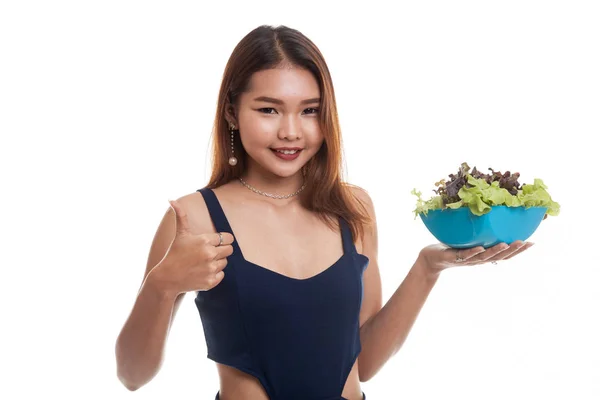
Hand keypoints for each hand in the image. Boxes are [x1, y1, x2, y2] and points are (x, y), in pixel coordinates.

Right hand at [151, 199, 234, 294]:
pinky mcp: (211, 281)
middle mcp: (210, 254)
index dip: (223, 240)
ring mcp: (211, 268)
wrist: (167, 278)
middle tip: (209, 252)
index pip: (228, 238)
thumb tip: (172, 200)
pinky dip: (214, 274)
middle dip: (221, 250)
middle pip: (229, 250)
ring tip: (203, 262)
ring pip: (225, 262)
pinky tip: (203, 272)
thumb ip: (181, 215)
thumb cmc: (174, 253)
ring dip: (217, 262)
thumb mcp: (180, 234)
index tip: (216, 242)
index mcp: (204, 240)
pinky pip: (221, 275)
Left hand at [418, 240, 534, 274]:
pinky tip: (481, 248)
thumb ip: (480, 233)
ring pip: (484, 257)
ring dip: (496, 251)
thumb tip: (492, 215)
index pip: (504, 255)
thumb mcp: (468, 239)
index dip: (518, 251)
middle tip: (525, 242)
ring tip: (507, 244)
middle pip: (498, 257)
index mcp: (483, 256)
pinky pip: (465, 255)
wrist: (431, 259)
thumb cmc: (451, 246)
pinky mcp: (454, 258)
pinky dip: (473, 252)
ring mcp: (466, 260)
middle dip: (513, 251)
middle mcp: (478, 260)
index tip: (532, 243)